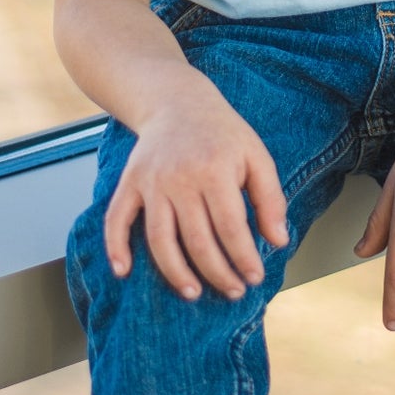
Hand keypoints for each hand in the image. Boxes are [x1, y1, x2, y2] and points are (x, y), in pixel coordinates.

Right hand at [103, 68, 288, 299]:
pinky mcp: (130, 183)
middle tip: (233, 290)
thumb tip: (278, 241)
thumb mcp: (255, 155)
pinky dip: (116, 247)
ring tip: (193, 292)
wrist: (177, 101)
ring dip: (175, 272)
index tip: (255, 277)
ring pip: (160, 239)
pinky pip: (117, 219)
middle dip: (217, 272)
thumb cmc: (222, 132)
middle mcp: (180, 178)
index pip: (230, 227)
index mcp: (215, 170)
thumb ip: (270, 198)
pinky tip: (124, 272)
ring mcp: (151, 182)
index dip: (243, 257)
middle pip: (197, 240)